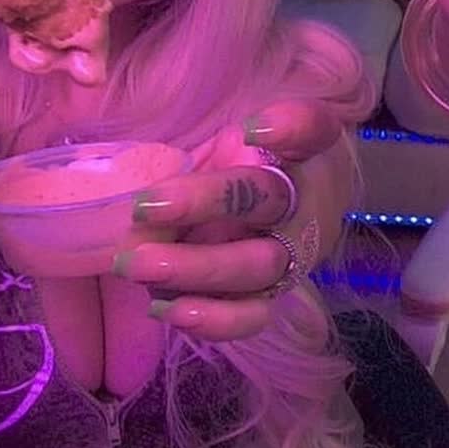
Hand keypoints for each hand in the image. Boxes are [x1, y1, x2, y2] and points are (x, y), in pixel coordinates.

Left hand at [112, 99, 343, 340]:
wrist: (279, 223)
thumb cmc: (246, 170)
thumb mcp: (229, 143)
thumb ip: (195, 150)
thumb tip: (141, 181)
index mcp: (301, 152)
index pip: (313, 129)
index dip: (290, 128)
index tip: (250, 129)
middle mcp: (304, 202)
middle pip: (267, 200)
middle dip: (206, 203)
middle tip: (142, 206)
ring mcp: (291, 255)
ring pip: (259, 266)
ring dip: (197, 269)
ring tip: (135, 266)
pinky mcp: (271, 296)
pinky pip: (253, 315)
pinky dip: (212, 319)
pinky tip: (163, 308)